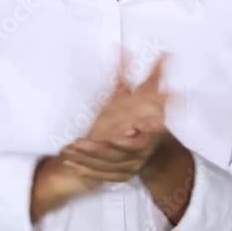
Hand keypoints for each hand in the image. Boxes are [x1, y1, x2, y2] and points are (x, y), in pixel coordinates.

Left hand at [64, 53, 171, 183]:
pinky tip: (69, 165)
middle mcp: (142, 154)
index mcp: (150, 136)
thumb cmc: (149, 115)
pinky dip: (85, 171)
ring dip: (86, 160)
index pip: (139, 142)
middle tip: (75, 144)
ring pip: (107, 167)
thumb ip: (155, 77)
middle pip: (117, 155)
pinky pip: (101, 176)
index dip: (126, 141)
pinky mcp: (119, 175)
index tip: (113, 136)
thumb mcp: (150, 96)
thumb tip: (164, 54)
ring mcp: (131, 166)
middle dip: (96, 150)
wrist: (153, 144)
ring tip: (67, 152)